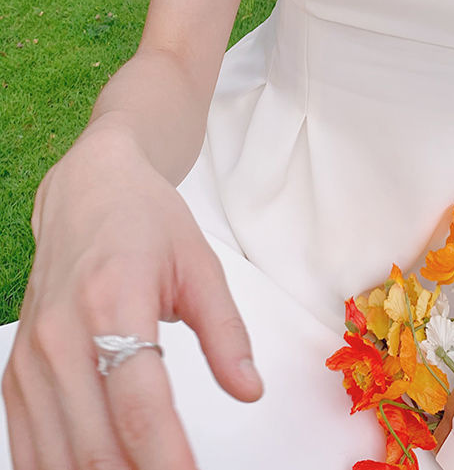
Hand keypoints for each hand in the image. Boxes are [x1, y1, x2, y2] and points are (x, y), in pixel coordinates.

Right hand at [1, 128, 263, 468]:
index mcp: (112, 303)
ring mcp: (31, 362)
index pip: (139, 404)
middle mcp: (60, 338)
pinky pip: (28, 450)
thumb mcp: (200, 263)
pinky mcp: (17, 377)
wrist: (87, 192)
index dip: (168, 458)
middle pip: (95, 445)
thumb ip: (225, 330)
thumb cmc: (146, 221)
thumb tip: (249, 389)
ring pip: (57, 460)